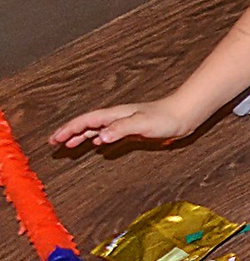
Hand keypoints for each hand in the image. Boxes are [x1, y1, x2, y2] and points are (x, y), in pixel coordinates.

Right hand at [51, 97, 198, 148]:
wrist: (185, 114)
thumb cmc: (166, 117)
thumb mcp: (142, 123)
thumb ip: (120, 129)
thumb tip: (99, 137)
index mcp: (115, 115)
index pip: (86, 121)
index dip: (69, 129)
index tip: (54, 139)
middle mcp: (117, 117)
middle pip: (87, 124)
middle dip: (69, 133)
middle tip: (54, 143)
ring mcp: (124, 123)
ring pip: (96, 129)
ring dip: (81, 136)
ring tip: (68, 145)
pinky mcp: (134, 130)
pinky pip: (109, 134)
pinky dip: (98, 139)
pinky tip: (97, 144)